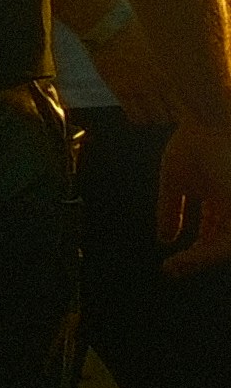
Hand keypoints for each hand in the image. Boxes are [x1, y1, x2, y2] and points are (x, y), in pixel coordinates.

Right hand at [169, 132, 230, 276]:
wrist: (211, 119)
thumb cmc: (195, 142)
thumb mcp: (176, 180)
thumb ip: (169, 209)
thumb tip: (163, 238)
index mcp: (220, 195)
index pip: (212, 229)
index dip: (194, 248)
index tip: (169, 263)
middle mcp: (229, 202)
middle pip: (220, 239)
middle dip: (198, 256)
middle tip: (173, 268)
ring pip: (226, 240)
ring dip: (203, 255)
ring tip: (178, 266)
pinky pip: (227, 238)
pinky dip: (208, 248)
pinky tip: (193, 254)